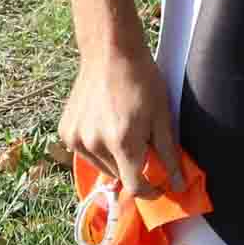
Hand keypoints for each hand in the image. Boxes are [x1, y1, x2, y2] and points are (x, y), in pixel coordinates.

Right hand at [57, 43, 184, 205]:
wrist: (110, 53)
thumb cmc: (142, 81)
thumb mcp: (162, 116)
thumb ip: (168, 153)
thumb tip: (178, 183)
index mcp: (122, 142)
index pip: (134, 186)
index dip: (150, 191)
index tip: (159, 185)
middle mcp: (95, 144)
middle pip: (119, 175)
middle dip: (134, 167)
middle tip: (143, 144)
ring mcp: (76, 138)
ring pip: (101, 166)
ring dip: (115, 159)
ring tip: (123, 131)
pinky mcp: (66, 132)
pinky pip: (85, 153)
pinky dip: (98, 148)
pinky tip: (106, 126)